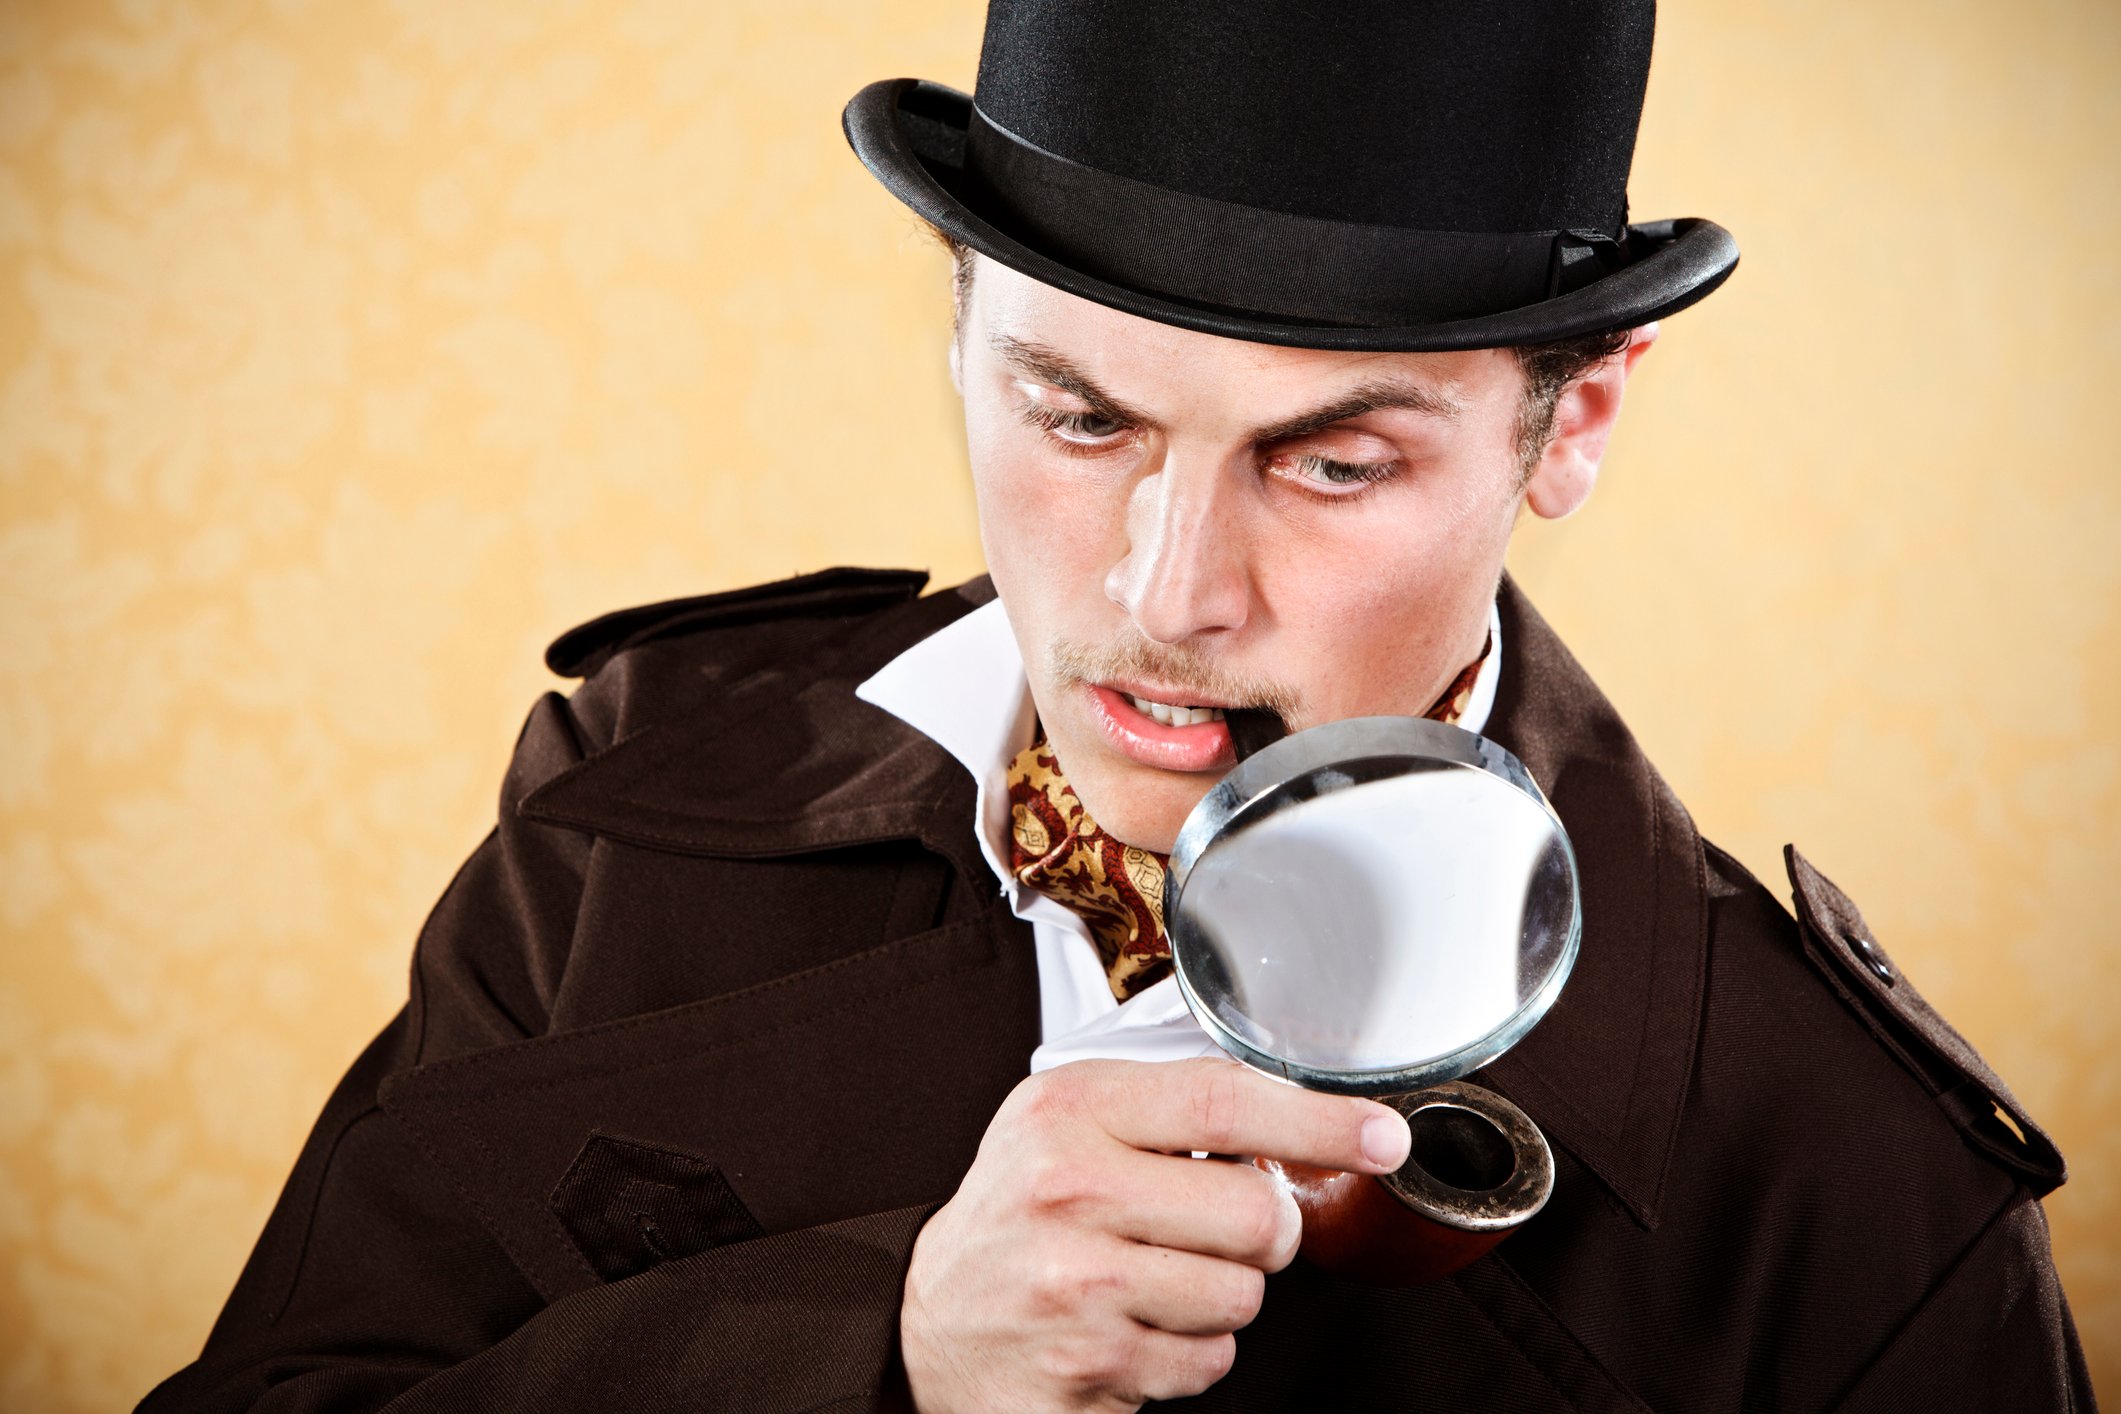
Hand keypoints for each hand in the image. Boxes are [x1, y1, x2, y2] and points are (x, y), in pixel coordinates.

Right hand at [898, 1057, 1412, 1411]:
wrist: (930, 1323)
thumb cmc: (1018, 1216)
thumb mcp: (1067, 1126)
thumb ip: (1166, 1109)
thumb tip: (1302, 1115)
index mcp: (1069, 1110)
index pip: (1223, 1101)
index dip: (1319, 1120)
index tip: (1379, 1135)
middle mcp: (1068, 1188)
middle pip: (1253, 1210)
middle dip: (1264, 1231)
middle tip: (1220, 1229)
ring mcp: (1077, 1281)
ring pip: (1242, 1293)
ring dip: (1221, 1297)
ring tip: (1157, 1282)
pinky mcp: (1091, 1363)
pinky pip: (1209, 1360)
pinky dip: (1189, 1353)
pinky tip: (1135, 1328)